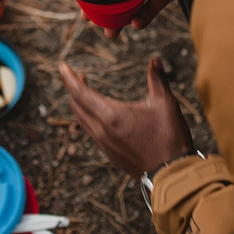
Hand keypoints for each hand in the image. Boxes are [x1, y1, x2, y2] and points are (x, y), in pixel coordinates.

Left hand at [59, 55, 194, 177]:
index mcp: (111, 116)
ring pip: (82, 121)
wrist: (172, 175)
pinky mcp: (110, 155)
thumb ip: (157, 79)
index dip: (69, 78)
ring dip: (80, 104)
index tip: (61, 66)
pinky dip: (87, 118)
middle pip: (77, 106)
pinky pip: (91, 133)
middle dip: (74, 88)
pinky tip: (97, 115)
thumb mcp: (165, 103)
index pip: (81, 93)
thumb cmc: (169, 138)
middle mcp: (102, 132)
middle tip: (77, 75)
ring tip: (85, 91)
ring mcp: (104, 145)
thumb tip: (155, 59)